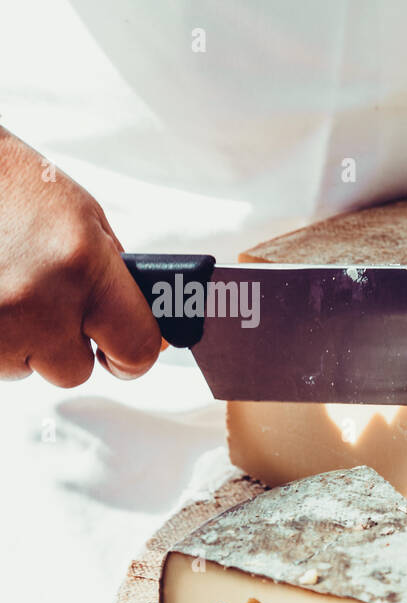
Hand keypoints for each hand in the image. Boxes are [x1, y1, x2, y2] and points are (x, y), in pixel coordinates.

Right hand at [0, 127, 158, 385]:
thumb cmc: (17, 188)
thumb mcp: (86, 219)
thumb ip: (120, 278)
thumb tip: (154, 334)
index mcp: (84, 266)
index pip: (136, 348)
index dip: (134, 359)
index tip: (124, 355)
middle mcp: (40, 300)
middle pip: (76, 371)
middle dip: (69, 347)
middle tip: (52, 307)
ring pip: (27, 368)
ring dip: (25, 342)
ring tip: (11, 290)